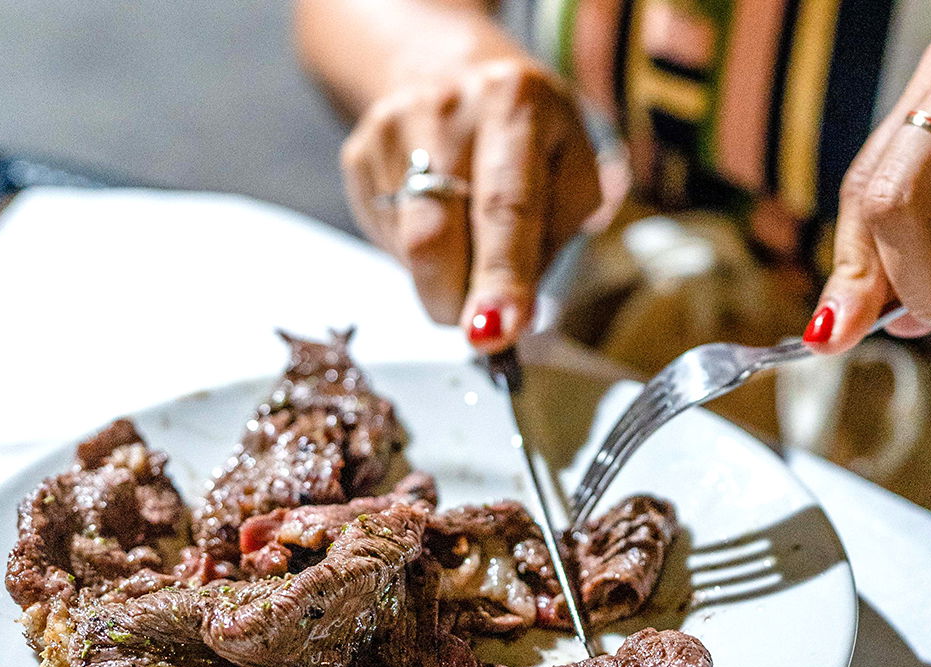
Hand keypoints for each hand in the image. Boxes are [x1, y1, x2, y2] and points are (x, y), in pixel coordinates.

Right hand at [341, 56, 601, 350]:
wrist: (449, 68)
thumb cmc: (529, 138)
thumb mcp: (572, 171)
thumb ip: (552, 239)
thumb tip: (508, 316)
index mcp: (516, 104)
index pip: (506, 208)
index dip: (500, 277)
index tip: (494, 334)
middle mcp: (447, 108)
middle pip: (436, 237)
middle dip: (458, 301)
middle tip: (482, 325)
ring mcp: (392, 128)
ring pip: (407, 248)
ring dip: (443, 279)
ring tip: (469, 244)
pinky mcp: (359, 154)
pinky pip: (388, 239)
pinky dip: (419, 254)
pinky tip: (440, 218)